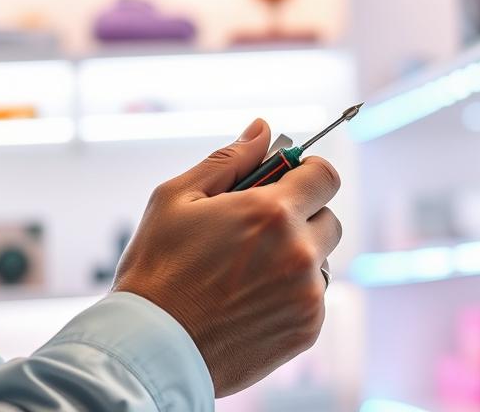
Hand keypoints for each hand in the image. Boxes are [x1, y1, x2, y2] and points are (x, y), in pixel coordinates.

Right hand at [112, 119, 341, 396]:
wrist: (150, 350)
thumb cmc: (157, 271)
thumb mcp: (177, 199)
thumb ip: (229, 159)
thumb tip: (262, 129)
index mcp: (272, 213)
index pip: (325, 176)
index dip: (307, 174)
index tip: (288, 182)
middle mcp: (300, 252)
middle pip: (328, 218)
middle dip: (301, 217)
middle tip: (257, 232)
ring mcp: (307, 294)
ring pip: (320, 261)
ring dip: (297, 259)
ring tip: (247, 274)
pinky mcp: (307, 329)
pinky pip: (313, 298)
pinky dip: (291, 296)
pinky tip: (250, 303)